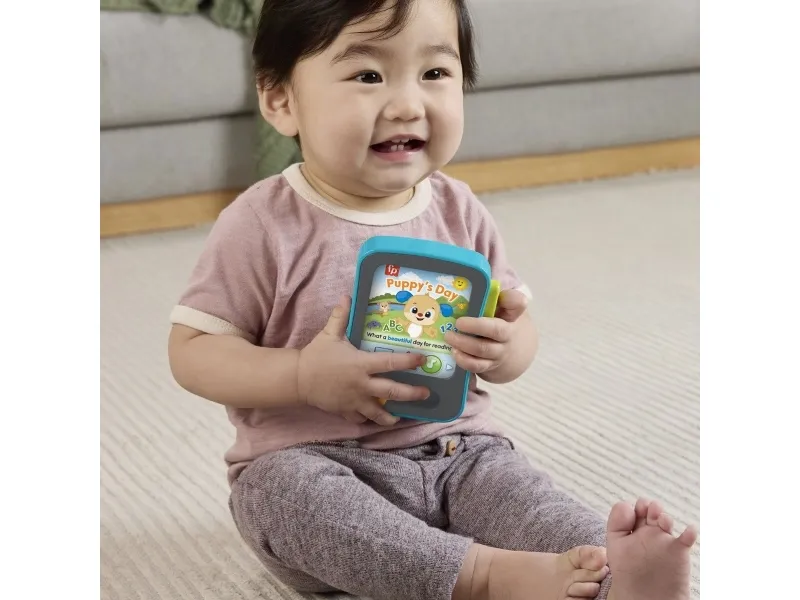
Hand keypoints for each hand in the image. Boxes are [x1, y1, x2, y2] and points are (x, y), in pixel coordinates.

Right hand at [297, 296, 429, 425]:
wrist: (297, 379)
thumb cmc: (316, 355)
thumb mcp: (329, 334)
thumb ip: (340, 316)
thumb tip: (347, 296)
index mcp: (361, 364)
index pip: (390, 363)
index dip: (409, 361)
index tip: (423, 359)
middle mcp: (362, 384)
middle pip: (392, 391)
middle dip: (412, 393)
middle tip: (426, 393)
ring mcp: (355, 400)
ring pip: (379, 412)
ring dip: (392, 416)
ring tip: (402, 416)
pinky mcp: (346, 411)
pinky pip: (361, 418)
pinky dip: (370, 419)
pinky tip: (377, 419)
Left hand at [443, 289, 527, 373]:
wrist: (508, 352)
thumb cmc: (497, 323)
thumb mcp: (499, 308)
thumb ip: (493, 295)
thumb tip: (487, 275)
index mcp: (509, 315)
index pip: (516, 304)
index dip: (513, 300)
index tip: (503, 297)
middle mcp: (506, 335)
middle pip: (496, 330)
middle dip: (476, 326)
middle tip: (457, 322)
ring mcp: (498, 352)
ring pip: (483, 350)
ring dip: (464, 343)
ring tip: (448, 336)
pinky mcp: (487, 366)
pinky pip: (477, 366)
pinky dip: (464, 361)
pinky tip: (453, 352)